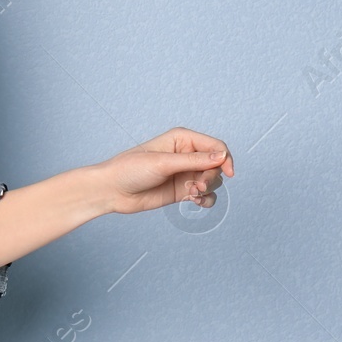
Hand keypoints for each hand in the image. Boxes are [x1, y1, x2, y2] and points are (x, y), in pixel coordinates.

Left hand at [93, 126, 233, 215]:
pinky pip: (206, 195)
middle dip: (212, 177)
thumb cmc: (130, 169)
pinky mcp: (182, 190)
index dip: (225, 158)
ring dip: (208, 189)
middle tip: (197, 187)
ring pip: (213, 181)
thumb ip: (194, 161)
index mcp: (182, 139)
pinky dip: (206, 200)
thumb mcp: (163, 163)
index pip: (215, 146)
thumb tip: (222, 156)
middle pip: (217, 165)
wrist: (112, 190)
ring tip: (191, 194)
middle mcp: (186, 155)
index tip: (228, 172)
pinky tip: (196, 202)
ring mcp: (185, 173)